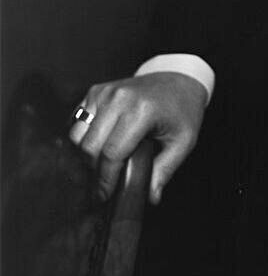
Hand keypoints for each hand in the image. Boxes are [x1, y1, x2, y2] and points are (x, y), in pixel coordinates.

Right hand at [69, 72, 206, 204]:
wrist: (180, 78)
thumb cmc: (183, 109)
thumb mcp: (184, 141)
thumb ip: (165, 170)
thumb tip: (151, 197)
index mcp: (142, 110)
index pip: (112, 153)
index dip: (106, 180)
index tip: (104, 196)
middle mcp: (119, 98)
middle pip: (89, 147)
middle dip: (94, 171)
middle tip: (104, 184)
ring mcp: (105, 92)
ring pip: (77, 136)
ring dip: (86, 155)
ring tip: (104, 165)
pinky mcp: (96, 91)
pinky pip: (77, 122)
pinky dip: (82, 138)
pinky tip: (99, 146)